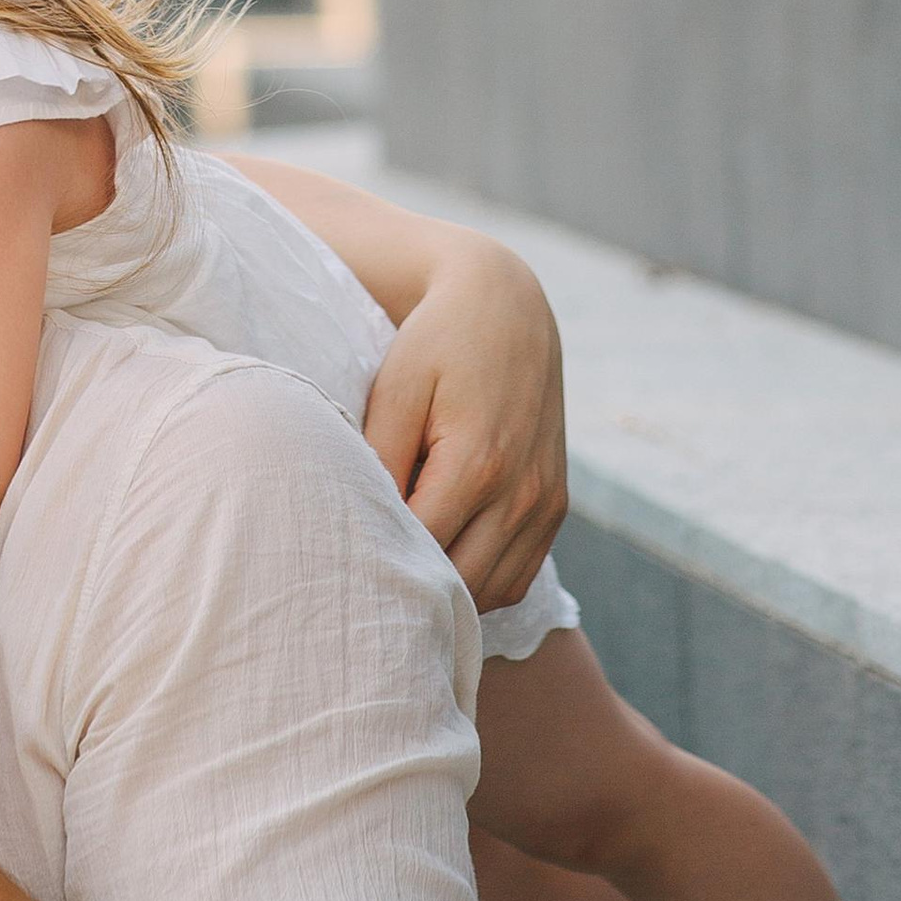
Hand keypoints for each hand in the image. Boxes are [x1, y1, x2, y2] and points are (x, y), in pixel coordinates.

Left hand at [362, 236, 567, 610]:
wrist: (506, 307)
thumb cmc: (436, 343)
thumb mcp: (396, 388)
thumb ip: (382, 458)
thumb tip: (365, 521)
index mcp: (478, 464)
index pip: (422, 550)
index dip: (380, 559)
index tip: (344, 557)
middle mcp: (522, 494)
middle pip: (461, 583)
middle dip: (414, 585)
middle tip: (366, 575)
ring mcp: (546, 505)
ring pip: (494, 591)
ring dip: (451, 593)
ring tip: (403, 571)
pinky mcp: (556, 507)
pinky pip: (518, 575)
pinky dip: (484, 582)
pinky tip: (445, 561)